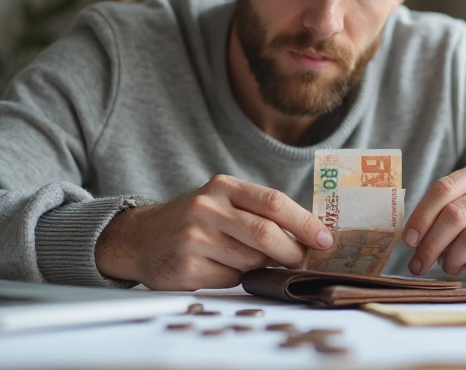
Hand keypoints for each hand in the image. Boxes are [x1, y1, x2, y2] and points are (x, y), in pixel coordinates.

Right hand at [95, 174, 332, 289]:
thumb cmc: (195, 220)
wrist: (141, 237)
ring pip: (250, 261)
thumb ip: (260, 212)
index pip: (274, 203)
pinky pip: (230, 279)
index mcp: (223, 186)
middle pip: (266, 234)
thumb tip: (309, 235)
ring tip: (247, 259)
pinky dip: (236, 278)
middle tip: (302, 261)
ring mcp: (195, 238)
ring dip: (260, 266)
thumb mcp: (223, 201)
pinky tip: (221, 267)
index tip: (324, 239)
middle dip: (292, 253)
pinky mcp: (187, 266)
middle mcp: (207, 208)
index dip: (304, 222)